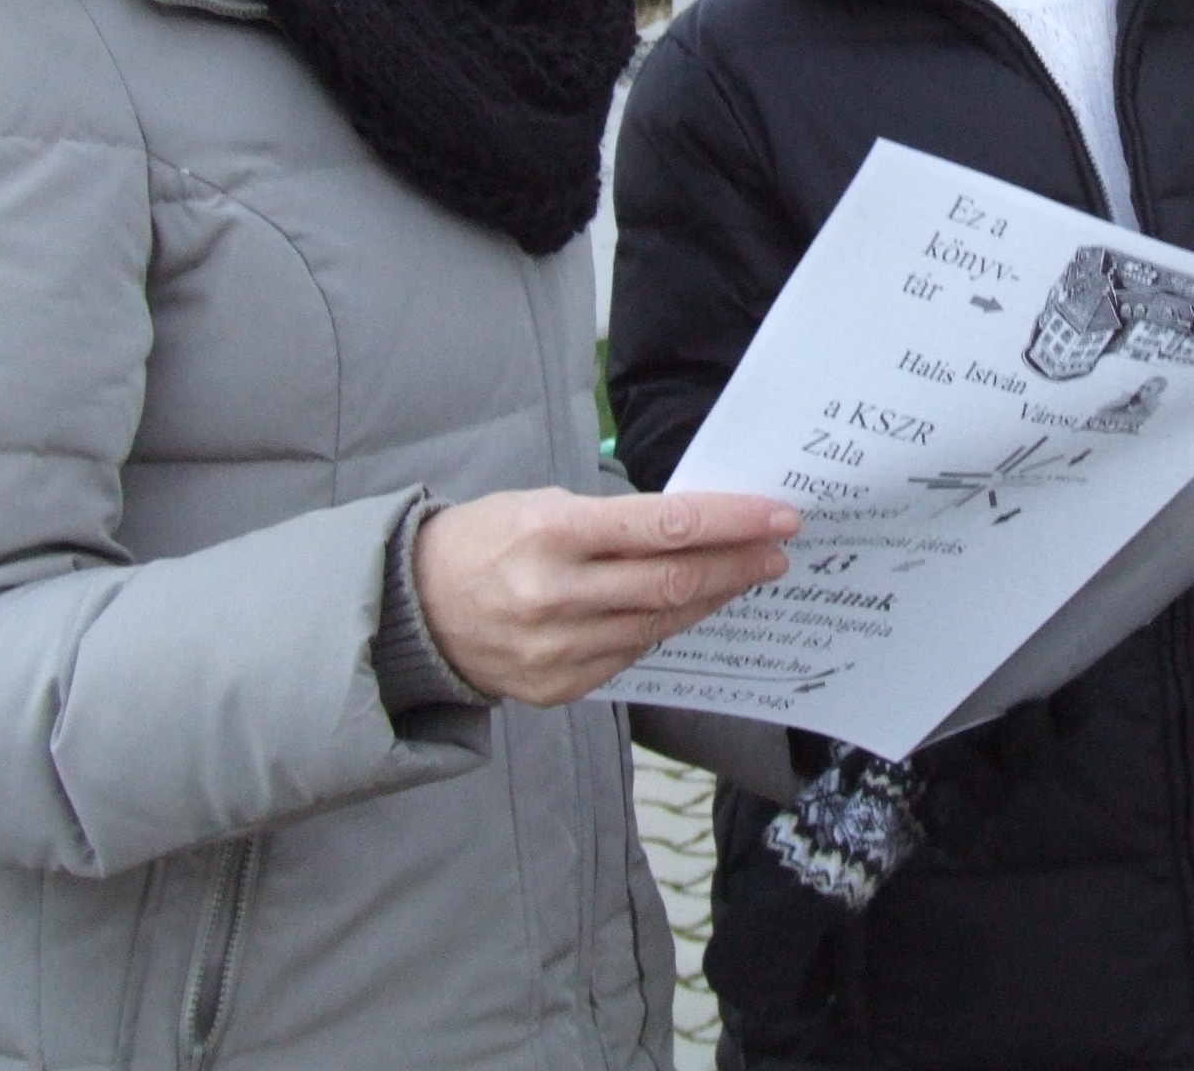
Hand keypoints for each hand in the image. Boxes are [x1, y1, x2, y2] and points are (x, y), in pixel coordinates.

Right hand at [415, 489, 798, 705]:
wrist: (414, 610)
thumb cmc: (488, 540)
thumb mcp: (545, 505)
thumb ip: (617, 522)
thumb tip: (699, 527)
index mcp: (552, 533)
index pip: (665, 526)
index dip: (731, 521)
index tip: (777, 515)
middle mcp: (556, 595)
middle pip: (674, 581)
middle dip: (739, 564)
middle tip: (779, 548)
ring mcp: (556, 649)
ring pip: (661, 622)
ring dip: (713, 597)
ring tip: (747, 575)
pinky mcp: (557, 687)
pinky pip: (632, 654)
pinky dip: (666, 626)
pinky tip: (690, 606)